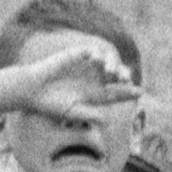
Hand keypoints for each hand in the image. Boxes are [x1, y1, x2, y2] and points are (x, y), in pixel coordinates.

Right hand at [25, 45, 139, 122]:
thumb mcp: (71, 112)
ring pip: (108, 63)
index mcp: (93, 94)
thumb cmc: (50, 104)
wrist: (31, 90)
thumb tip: (107, 120)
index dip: (128, 92)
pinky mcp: (76, 56)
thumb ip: (89, 115)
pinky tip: (99, 61)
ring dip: (114, 65)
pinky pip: (94, 51)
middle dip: (123, 77)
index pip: (115, 93)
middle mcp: (92, 79)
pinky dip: (99, 55)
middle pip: (115, 76)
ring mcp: (85, 67)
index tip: (140, 92)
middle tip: (126, 79)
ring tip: (113, 72)